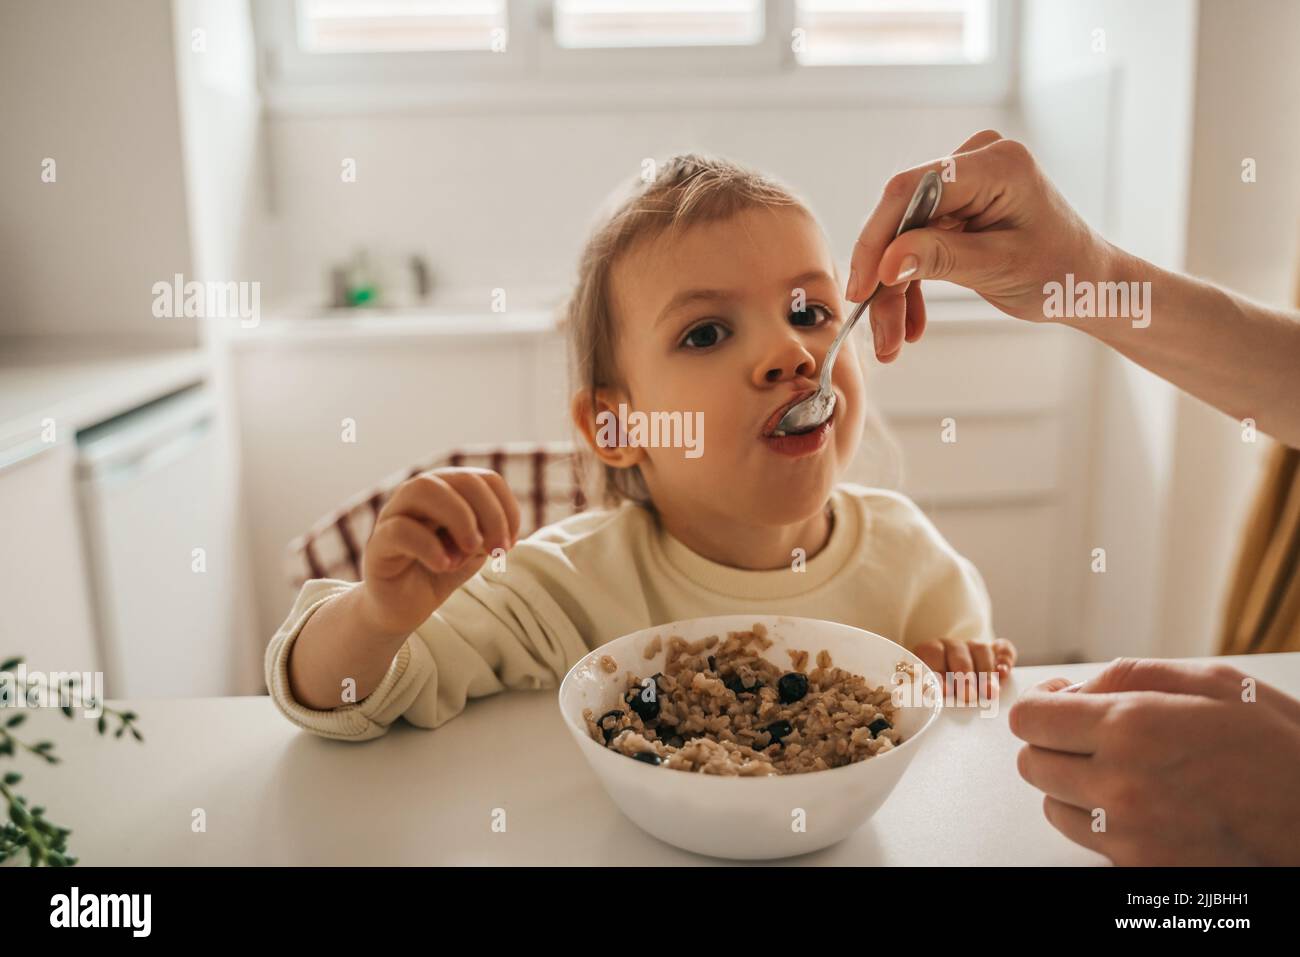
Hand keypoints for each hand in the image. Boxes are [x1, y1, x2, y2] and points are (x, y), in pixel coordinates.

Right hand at [357, 467, 522, 637]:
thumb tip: (499, 528)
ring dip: (459, 517)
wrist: (402, 608)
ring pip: (423, 488)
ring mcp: (394, 515)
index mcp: (447, 491)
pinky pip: (400, 529)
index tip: (510, 543)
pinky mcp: (377, 543)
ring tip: (472, 549)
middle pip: (460, 479)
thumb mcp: (472, 551)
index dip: (505, 508)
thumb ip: (486, 533)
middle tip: (497, 549)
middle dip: (489, 513)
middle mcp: (419, 495)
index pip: (484, 479)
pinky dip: (429, 546)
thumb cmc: (440, 571)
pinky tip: (444, 566)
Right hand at [847, 129, 1116, 361]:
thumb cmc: (1060, 273)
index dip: (878, 239)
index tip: (862, 289)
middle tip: (879, 332)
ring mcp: (965, 184)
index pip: (912, 190)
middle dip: (886, 278)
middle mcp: (975, 163)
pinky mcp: (957, 207)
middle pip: (903, 218)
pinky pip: (917, 243)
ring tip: (893, 340)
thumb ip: (940, 258)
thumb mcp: (999, 268)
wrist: (1087, 283)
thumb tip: (885, 263)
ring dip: (895, 292)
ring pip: (904, 237)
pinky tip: (910, 323)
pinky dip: (911, 285)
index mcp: (996, 164)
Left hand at [913, 637, 1015, 702]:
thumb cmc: (932, 695)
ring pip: (981, 650)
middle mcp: (951, 646)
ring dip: (986, 672)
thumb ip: (924, 691)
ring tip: (990, 693)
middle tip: (968, 695)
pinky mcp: (995, 652)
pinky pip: (1003, 649)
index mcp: (929, 651)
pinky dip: (1005, 658)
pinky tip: (1004, 673)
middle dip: (964, 675)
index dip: (938, 671)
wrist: (951, 691)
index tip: (943, 691)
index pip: (932, 653)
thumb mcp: (924, 691)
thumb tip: (924, 698)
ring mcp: (973, 647)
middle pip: (958, 652)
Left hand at [1009, 657, 1299, 864]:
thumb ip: (1128, 676)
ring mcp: (1129, 834)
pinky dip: (1101, 822)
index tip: (1058, 703)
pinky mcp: (1141, 868)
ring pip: (1054, 806)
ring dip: (1073, 785)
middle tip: (1088, 735)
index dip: (1041, 706)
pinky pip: (1089, 841)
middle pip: (1032, 763)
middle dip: (1053, 743)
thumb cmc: (1278, 746)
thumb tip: (1074, 689)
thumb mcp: (1211, 682)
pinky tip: (1140, 804)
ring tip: (1120, 771)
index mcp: (1131, 727)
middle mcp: (1120, 783)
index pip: (1029, 719)